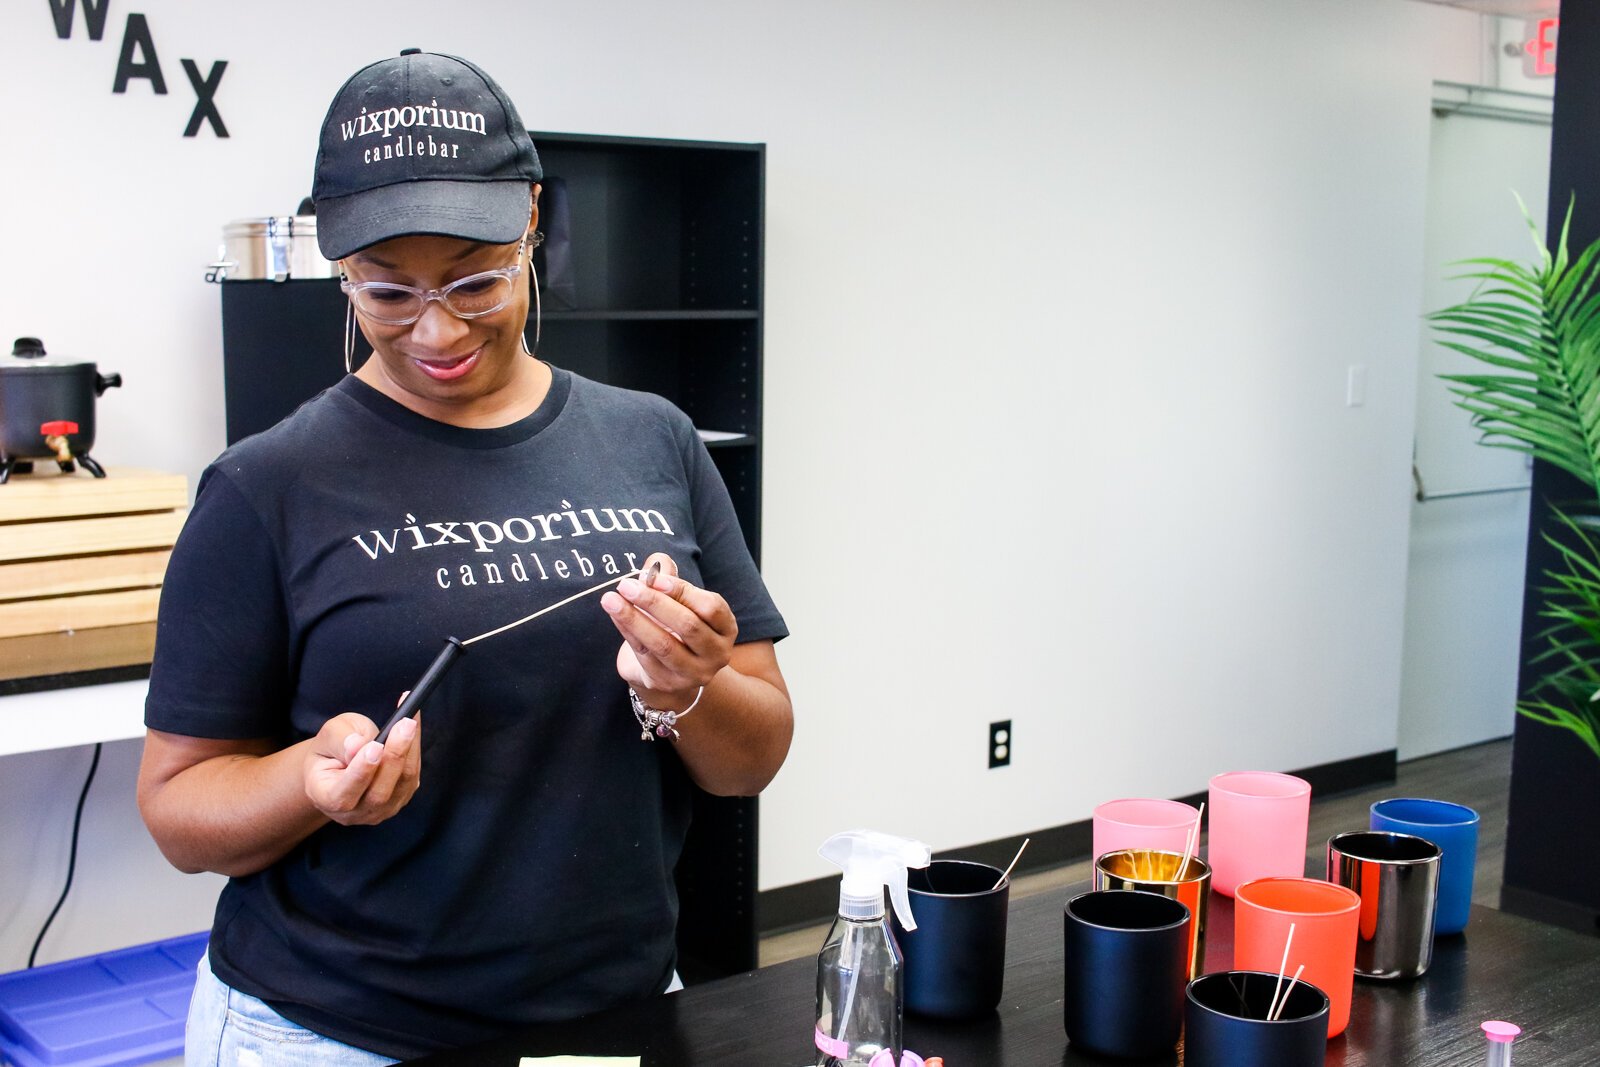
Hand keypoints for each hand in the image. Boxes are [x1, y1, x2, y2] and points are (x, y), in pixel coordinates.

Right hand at [303, 707, 421, 825]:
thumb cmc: (330, 749)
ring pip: (402, 783)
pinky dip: (415, 749)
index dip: (362, 771)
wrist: (338, 764)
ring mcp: (380, 811)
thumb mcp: (327, 737)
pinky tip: (413, 726)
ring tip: (410, 720)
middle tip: (404, 724)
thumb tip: (359, 745)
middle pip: (379, 793)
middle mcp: (354, 812)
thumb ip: (340, 741)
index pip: (344, 795)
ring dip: (410, 748)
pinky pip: (412, 776)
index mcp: (325, 799)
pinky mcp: (400, 799)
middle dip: (394, 755)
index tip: (375, 746)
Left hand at [601, 553, 736, 703]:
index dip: (682, 591)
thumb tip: (657, 562)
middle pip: (688, 625)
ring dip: (634, 619)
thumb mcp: (681, 602)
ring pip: (663, 644)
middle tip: (626, 585)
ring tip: (611, 599)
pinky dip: (627, 631)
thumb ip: (670, 580)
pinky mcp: (667, 682)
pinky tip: (615, 614)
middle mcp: (716, 653)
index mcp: (726, 628)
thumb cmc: (678, 626)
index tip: (654, 577)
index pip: (710, 607)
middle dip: (654, 603)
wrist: (671, 668)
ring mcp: (693, 672)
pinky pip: (644, 655)